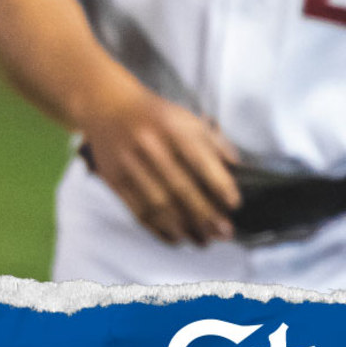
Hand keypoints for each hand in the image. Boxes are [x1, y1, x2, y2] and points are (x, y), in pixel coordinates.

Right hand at [76, 83, 239, 245]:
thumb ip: (215, 144)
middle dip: (206, 215)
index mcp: (172, 128)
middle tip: (224, 233)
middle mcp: (149, 145)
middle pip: (180, 189)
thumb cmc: (156, 116)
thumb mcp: (188, 118)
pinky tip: (175, 238)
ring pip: (158, 205)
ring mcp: (128, 163)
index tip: (234, 205)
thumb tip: (238, 174)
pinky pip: (136, 210)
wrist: (107, 105)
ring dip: (183, 228)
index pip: (201, 161)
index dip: (220, 186)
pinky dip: (158, 229)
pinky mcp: (112, 178)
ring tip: (202, 241)